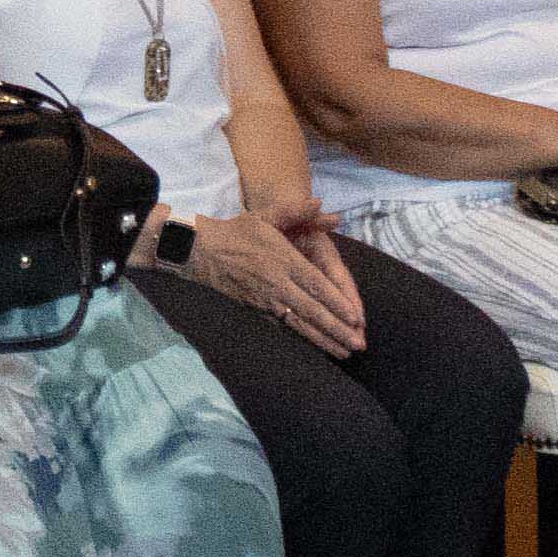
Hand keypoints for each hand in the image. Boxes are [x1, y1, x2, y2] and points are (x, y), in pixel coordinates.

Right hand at [175, 209, 362, 354]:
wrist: (200, 251)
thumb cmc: (237, 232)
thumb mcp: (266, 215)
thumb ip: (296, 210)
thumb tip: (322, 203)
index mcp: (284, 261)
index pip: (316, 286)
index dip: (337, 304)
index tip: (356, 318)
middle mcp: (278, 284)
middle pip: (313, 311)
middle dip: (337, 330)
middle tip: (358, 346)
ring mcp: (266, 301)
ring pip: (299, 325)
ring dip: (323, 341)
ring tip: (343, 354)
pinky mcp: (255, 311)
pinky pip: (283, 329)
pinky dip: (301, 341)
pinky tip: (315, 350)